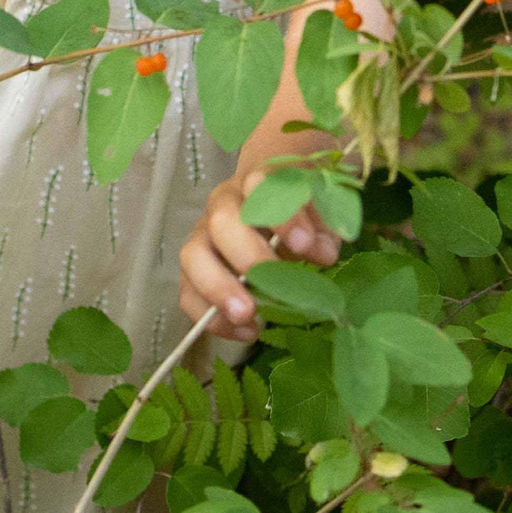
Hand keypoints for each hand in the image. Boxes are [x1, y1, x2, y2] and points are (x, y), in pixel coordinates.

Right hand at [178, 163, 341, 341]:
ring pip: (193, 255)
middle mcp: (223, 204)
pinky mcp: (194, 270)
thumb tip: (323, 255)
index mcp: (257, 182)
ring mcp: (203, 235)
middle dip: (246, 257)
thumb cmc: (297, 210)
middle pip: (222, 221)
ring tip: (246, 316)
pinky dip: (211, 317)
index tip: (304, 244)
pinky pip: (188, 292)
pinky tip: (245, 331)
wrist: (272, 203)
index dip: (281, 215)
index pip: (261, 185)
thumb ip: (323, 229)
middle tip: (272, 285)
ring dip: (218, 289)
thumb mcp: (319, 213)